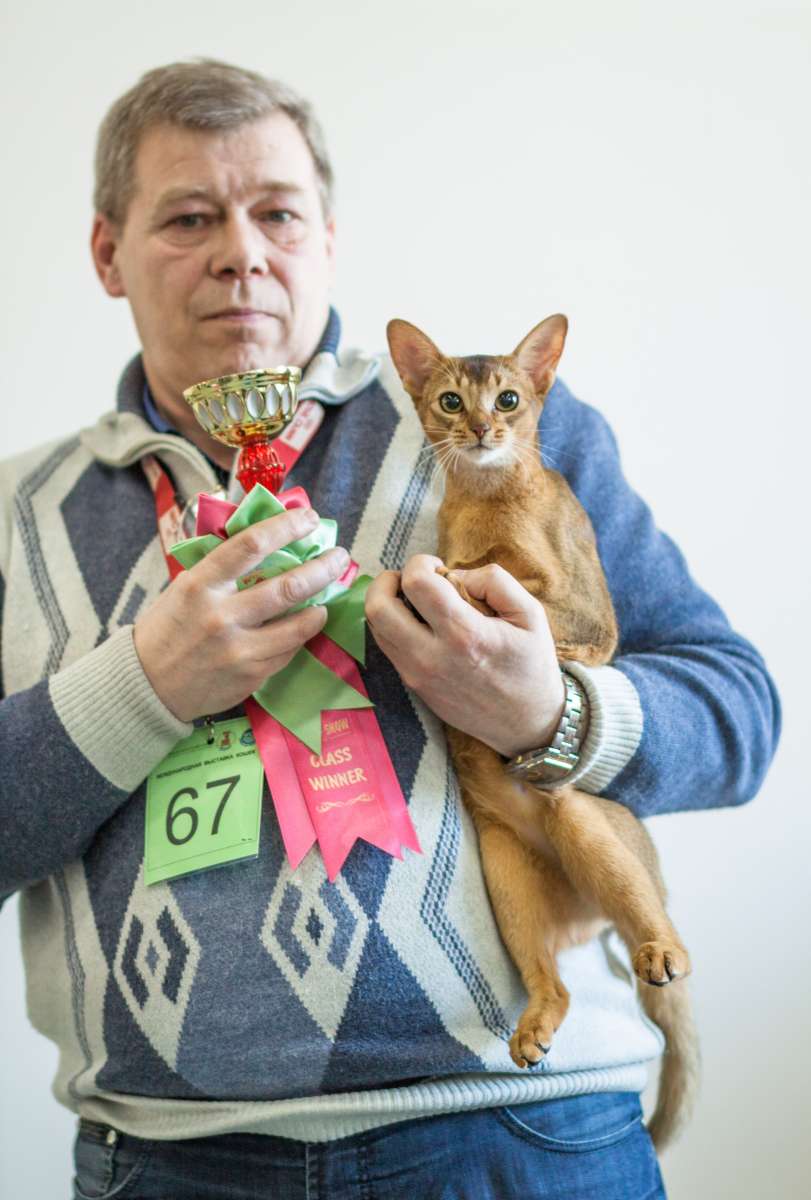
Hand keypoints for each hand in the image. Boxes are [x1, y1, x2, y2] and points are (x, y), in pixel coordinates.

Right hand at [134, 506, 348, 721]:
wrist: (148, 685)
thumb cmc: (170, 628)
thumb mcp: (185, 588)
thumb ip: (222, 568)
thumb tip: (266, 537)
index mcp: (201, 584)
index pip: (251, 544)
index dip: (286, 527)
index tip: (308, 518)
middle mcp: (222, 615)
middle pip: (288, 585)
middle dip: (322, 568)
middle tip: (339, 556)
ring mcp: (239, 648)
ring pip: (299, 623)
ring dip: (321, 605)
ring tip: (328, 594)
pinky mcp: (252, 674)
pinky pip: (289, 650)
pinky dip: (301, 634)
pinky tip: (305, 624)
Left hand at [365, 554, 564, 757]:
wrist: (527, 723)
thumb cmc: (531, 665)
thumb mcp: (530, 613)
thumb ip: (493, 581)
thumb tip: (453, 575)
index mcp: (465, 634)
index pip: (416, 583)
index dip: (420, 563)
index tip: (437, 567)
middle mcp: (432, 657)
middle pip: (377, 607)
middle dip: (387, 582)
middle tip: (409, 579)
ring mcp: (418, 675)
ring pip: (375, 628)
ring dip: (387, 604)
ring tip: (415, 602)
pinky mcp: (414, 687)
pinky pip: (387, 647)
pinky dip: (393, 627)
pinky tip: (418, 624)